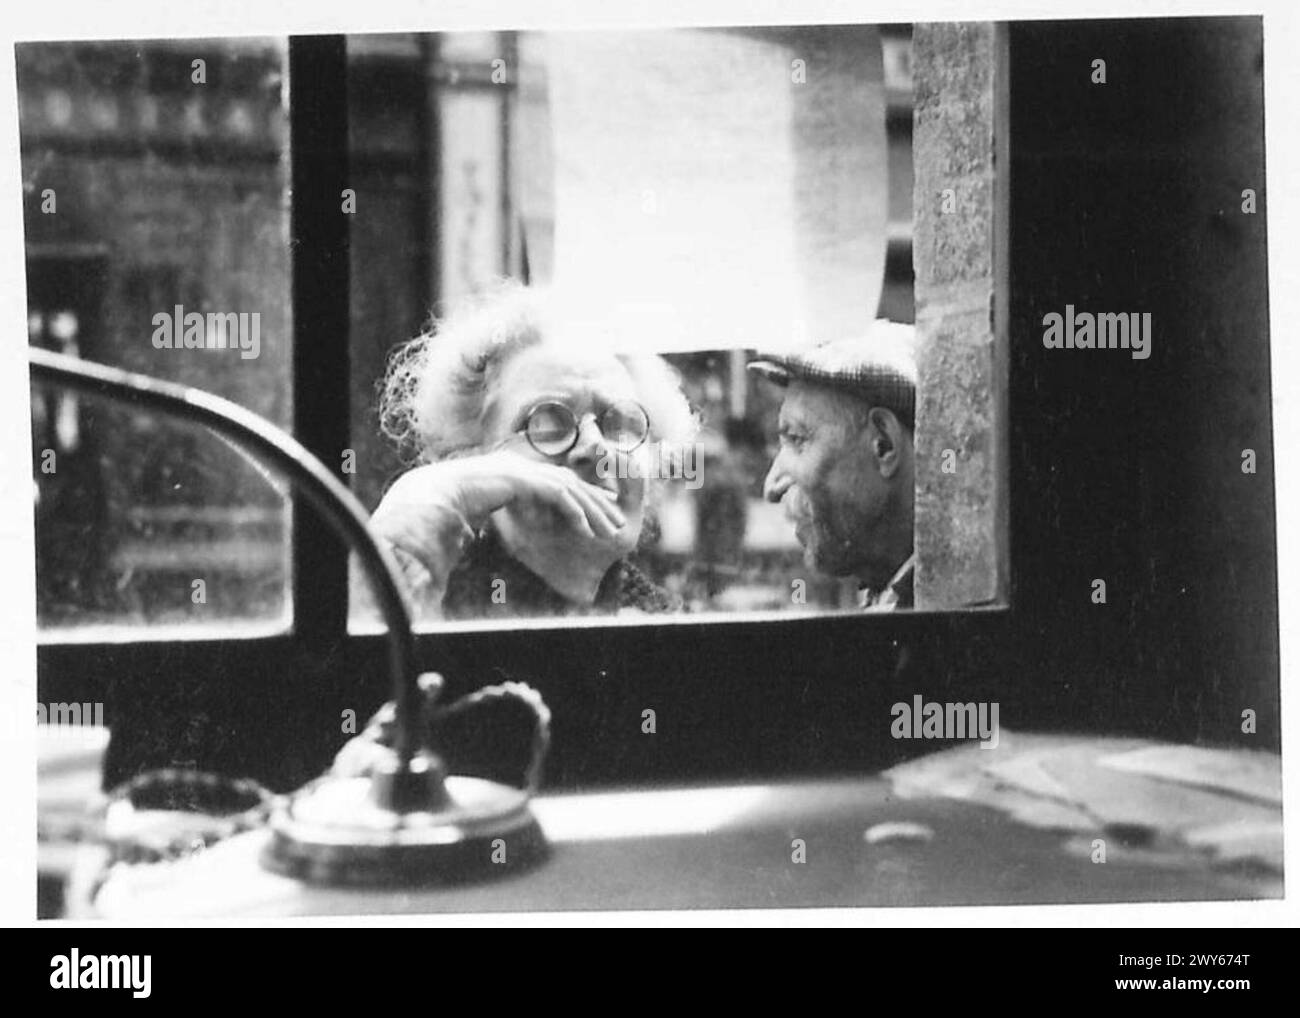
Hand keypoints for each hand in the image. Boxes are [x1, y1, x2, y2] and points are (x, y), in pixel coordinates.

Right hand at [372, 450, 627, 560]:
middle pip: (574, 484)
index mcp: (520, 471)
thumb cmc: (453, 500)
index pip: (561, 483)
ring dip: (594, 511)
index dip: (583, 498)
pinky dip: (575, 513)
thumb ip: (494, 510)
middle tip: (617, 521)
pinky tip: (586, 531)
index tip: (600, 514)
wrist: (438, 491)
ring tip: (611, 530)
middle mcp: (527, 467)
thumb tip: (489, 526)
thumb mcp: (481, 505)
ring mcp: (527, 471)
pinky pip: (559, 497)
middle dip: (599, 503)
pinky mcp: (525, 481)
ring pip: (573, 491)